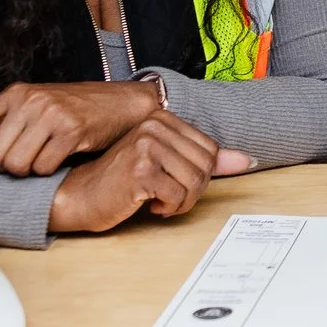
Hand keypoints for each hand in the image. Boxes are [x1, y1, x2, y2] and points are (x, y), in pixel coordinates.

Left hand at [0, 80, 159, 174]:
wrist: (121, 102)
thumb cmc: (76, 107)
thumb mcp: (37, 102)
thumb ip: (10, 120)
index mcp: (16, 93)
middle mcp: (30, 101)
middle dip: (5, 168)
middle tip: (23, 163)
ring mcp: (51, 115)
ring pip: (16, 165)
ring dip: (27, 172)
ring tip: (41, 160)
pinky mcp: (71, 131)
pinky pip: (43, 167)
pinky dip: (49, 171)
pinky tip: (60, 158)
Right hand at [47, 110, 249, 233]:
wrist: (80, 196)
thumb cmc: (121, 182)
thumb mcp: (166, 164)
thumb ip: (206, 160)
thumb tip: (246, 160)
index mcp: (162, 118)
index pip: (210, 150)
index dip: (199, 175)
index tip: (175, 181)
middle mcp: (154, 126)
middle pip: (205, 166)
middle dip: (191, 191)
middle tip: (167, 196)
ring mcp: (146, 146)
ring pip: (195, 182)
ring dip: (181, 202)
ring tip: (158, 200)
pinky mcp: (140, 171)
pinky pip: (177, 196)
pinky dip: (168, 208)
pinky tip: (148, 204)